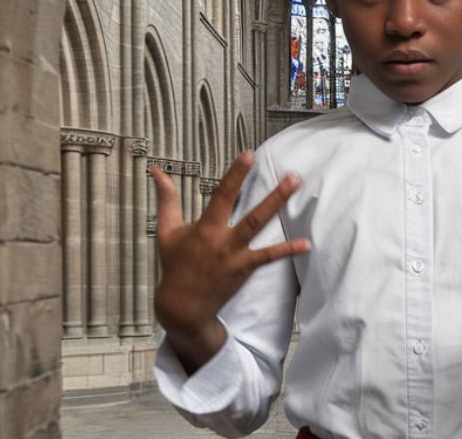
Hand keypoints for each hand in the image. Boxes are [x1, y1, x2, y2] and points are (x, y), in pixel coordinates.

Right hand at [151, 151, 310, 372]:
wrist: (182, 306)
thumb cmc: (175, 264)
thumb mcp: (167, 230)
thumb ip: (166, 199)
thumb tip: (155, 170)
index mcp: (205, 228)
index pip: (222, 195)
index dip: (236, 174)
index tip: (249, 154)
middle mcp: (222, 240)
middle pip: (252, 214)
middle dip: (274, 194)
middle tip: (294, 175)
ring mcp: (236, 255)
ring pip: (261, 229)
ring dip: (280, 209)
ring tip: (297, 191)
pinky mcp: (244, 269)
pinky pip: (268, 258)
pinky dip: (288, 250)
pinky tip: (307, 243)